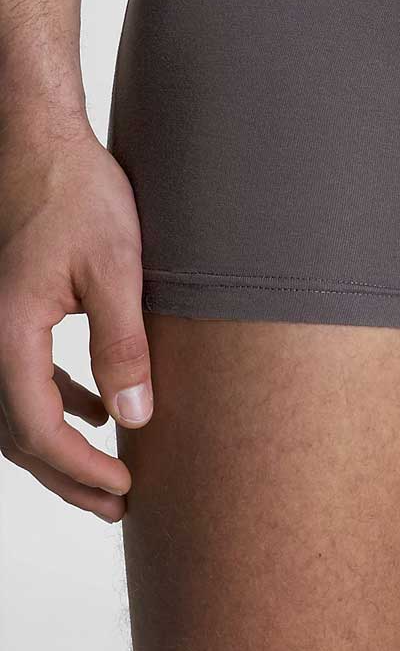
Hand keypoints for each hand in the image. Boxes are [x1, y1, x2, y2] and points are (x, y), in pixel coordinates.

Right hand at [0, 115, 151, 520]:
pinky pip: (23, 376)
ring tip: (108, 476)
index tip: (123, 491)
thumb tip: (135, 419)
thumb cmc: (77, 193)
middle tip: (116, 506)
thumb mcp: (116, 268)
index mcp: (8, 333)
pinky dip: (56, 402)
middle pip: (19, 433)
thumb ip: (124, 345)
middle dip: (67, 476)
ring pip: (18, 410)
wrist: (39, 143)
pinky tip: (95, 407)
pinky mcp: (7, 311)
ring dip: (60, 446)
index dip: (79, 469)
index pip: (38, 428)